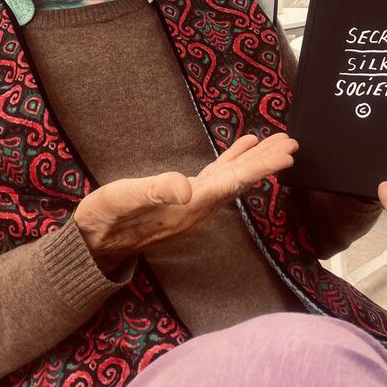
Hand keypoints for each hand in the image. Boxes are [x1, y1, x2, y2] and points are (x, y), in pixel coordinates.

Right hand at [74, 133, 297, 270]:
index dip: (261, 167)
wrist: (93, 243)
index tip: (287, 156)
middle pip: (240, 181)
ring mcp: (192, 204)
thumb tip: (186, 187)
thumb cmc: (104, 218)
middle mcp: (198, 207)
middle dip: (267, 162)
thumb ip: (154, 191)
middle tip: (292, 143)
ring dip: (254, 160)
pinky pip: (216, 178)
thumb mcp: (123, 199)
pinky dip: (231, 161)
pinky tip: (242, 149)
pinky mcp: (184, 199)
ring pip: (232, 178)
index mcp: (189, 205)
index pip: (233, 182)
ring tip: (276, 143)